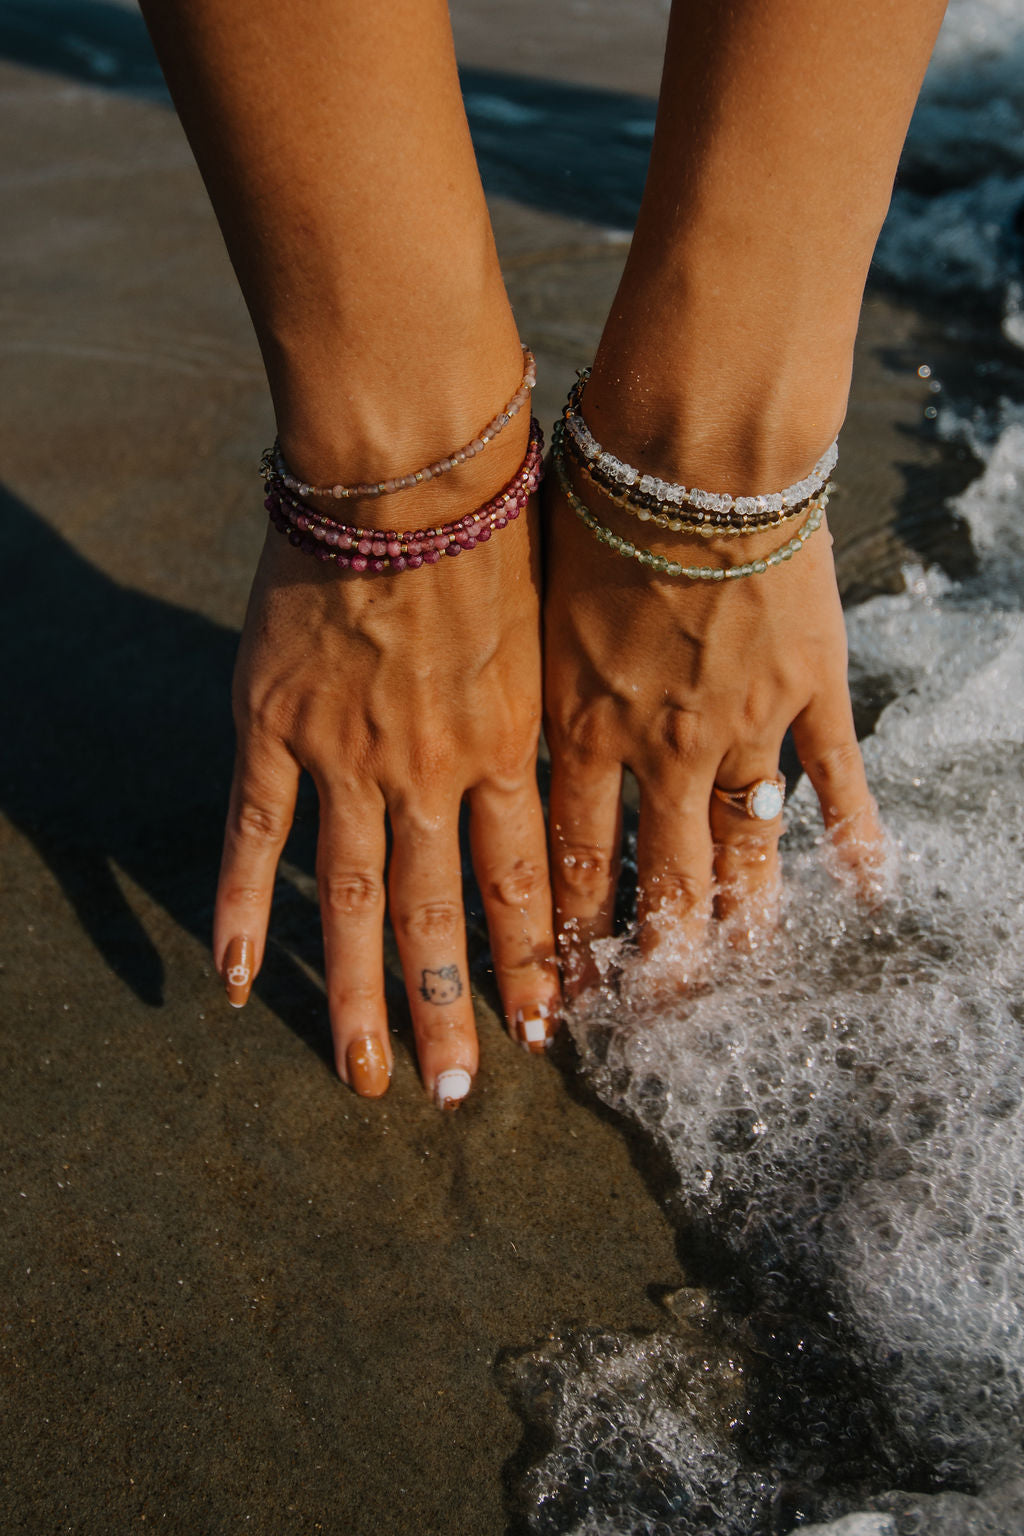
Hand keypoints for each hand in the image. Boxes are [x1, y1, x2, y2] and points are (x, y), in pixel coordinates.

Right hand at [213, 513, 558, 1102]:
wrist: (411, 467)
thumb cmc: (500, 526)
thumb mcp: (551, 628)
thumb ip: (547, 710)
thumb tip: (568, 762)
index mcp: (510, 746)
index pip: (524, 883)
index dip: (531, 962)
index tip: (542, 1029)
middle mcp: (433, 769)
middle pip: (444, 915)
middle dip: (454, 1012)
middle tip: (455, 1095)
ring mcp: (349, 753)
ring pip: (357, 899)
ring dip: (363, 994)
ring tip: (366, 1074)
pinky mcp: (275, 722)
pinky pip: (257, 833)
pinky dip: (247, 909)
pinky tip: (242, 980)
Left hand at [543, 477, 883, 991]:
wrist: (685, 451)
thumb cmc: (584, 504)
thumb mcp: (530, 600)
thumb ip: (523, 675)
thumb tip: (492, 713)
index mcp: (578, 729)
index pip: (568, 863)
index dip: (566, 936)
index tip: (566, 991)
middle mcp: (657, 749)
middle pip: (657, 880)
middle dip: (654, 958)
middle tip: (655, 1011)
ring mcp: (741, 727)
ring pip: (743, 850)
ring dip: (742, 920)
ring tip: (742, 971)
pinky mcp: (808, 690)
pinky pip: (837, 782)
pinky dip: (854, 841)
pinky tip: (865, 894)